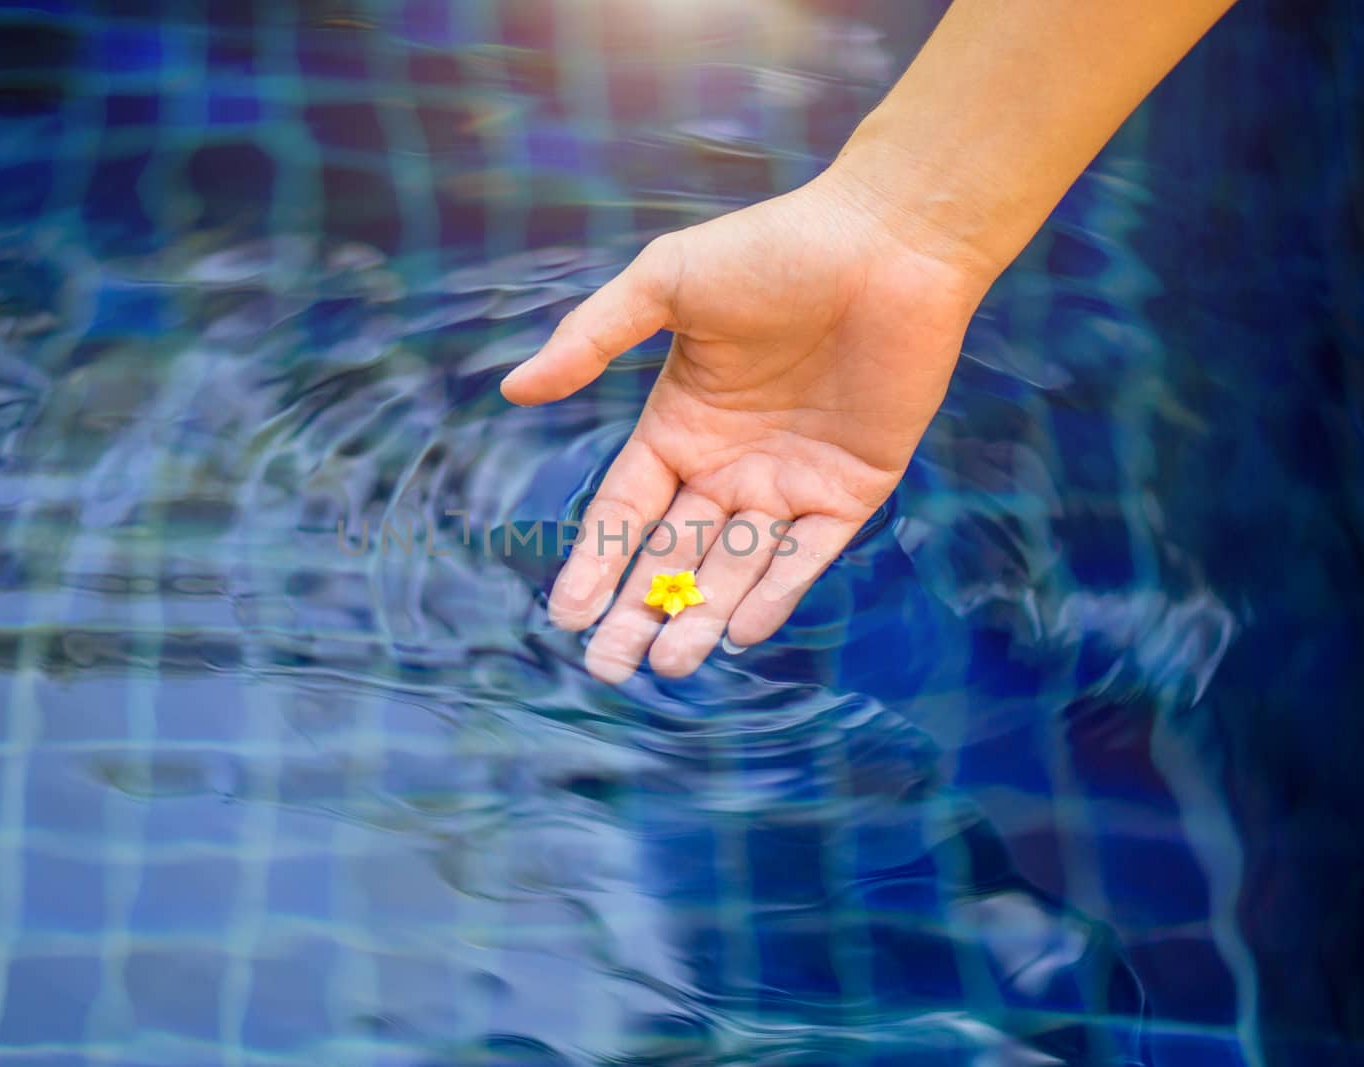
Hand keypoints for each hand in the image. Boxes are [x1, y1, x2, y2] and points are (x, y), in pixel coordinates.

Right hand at [500, 174, 991, 682]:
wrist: (890, 238)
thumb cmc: (774, 249)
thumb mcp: (666, 283)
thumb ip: (593, 339)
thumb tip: (514, 389)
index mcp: (680, 424)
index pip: (626, 510)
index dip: (597, 561)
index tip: (568, 615)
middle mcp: (729, 464)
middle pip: (674, 555)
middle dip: (640, 610)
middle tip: (609, 667)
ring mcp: (790, 482)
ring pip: (736, 567)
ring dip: (703, 616)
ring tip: (669, 665)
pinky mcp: (852, 490)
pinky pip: (808, 554)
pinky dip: (778, 591)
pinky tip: (743, 631)